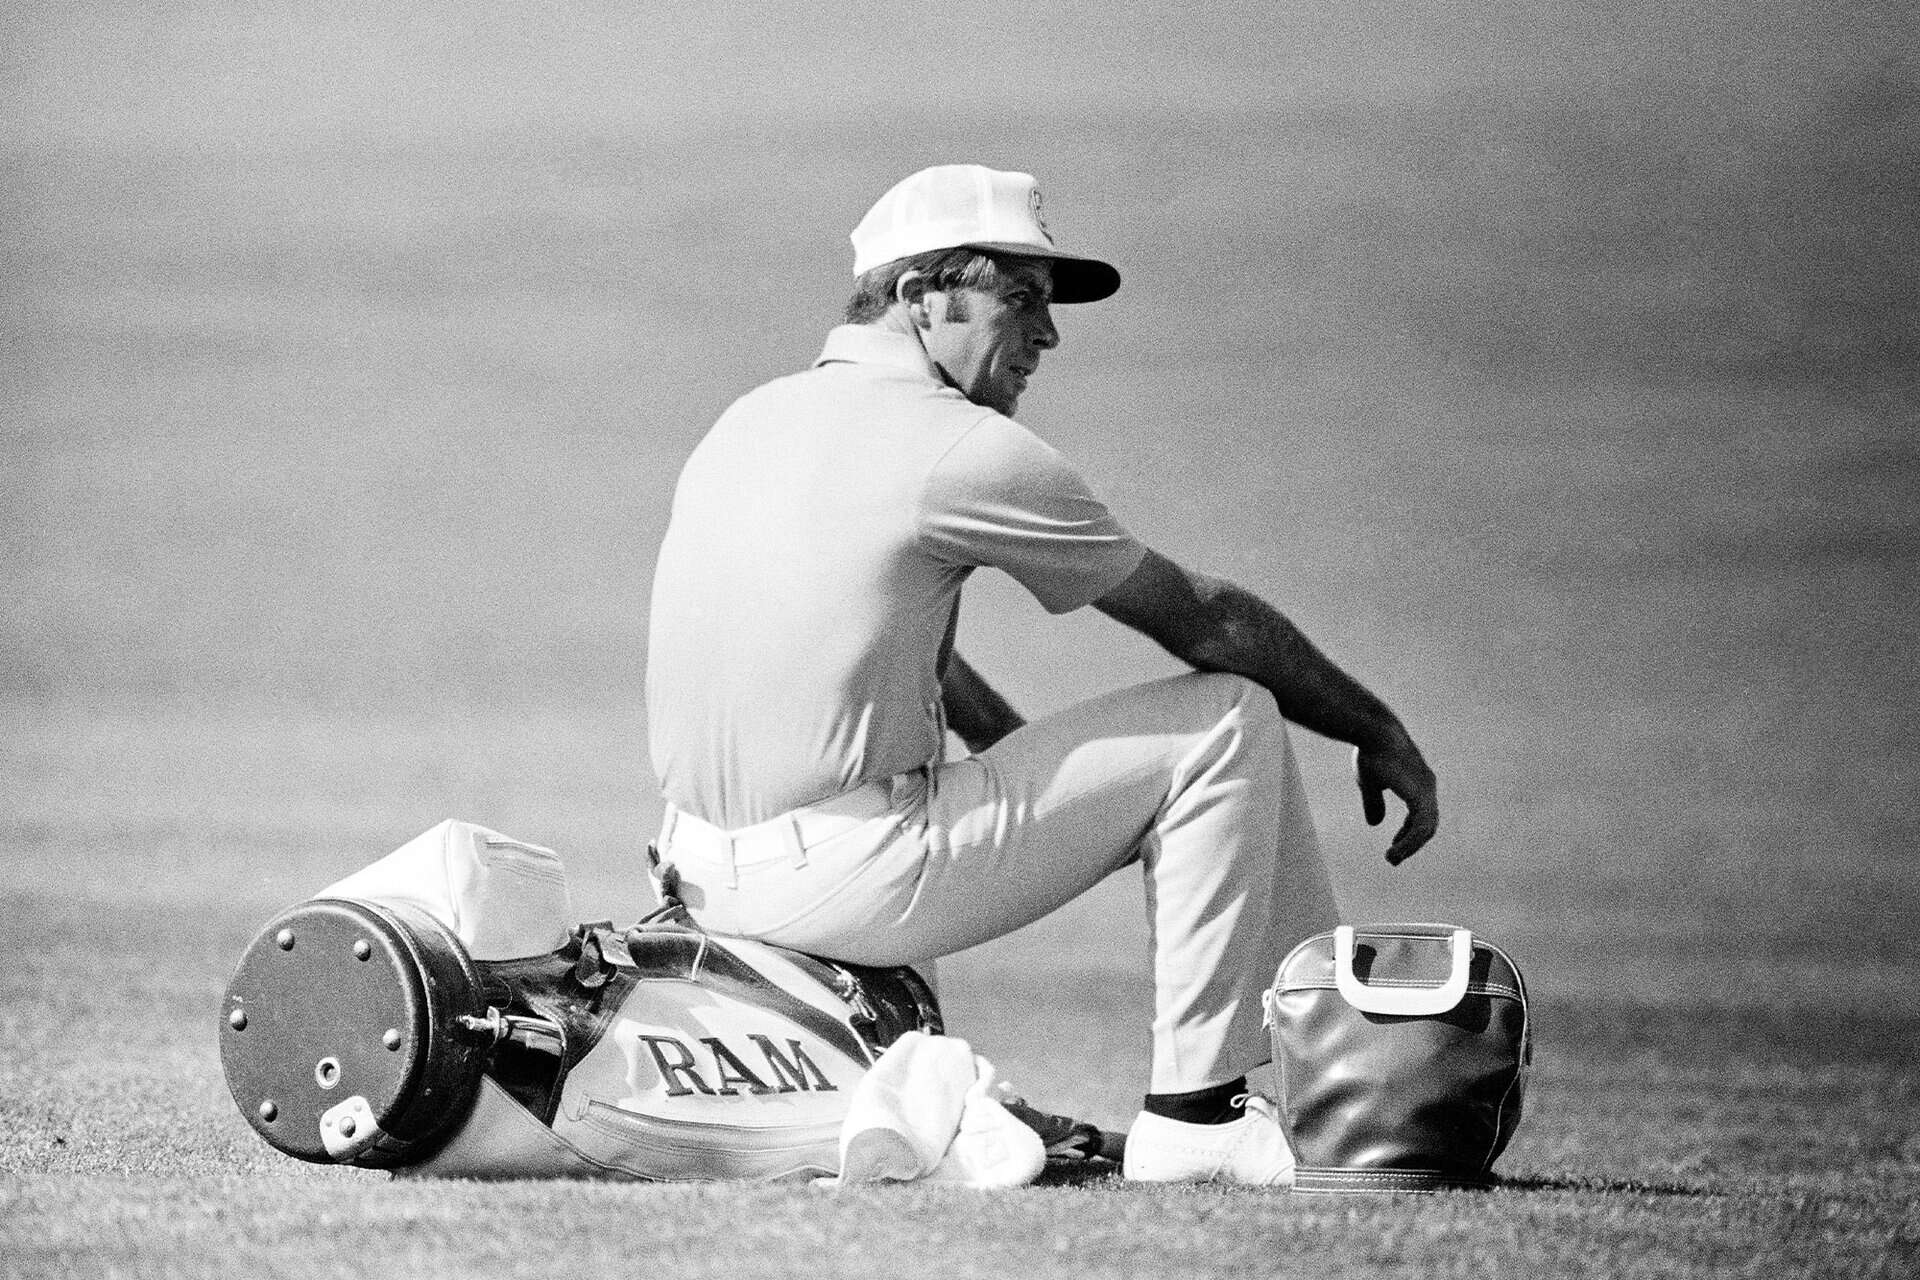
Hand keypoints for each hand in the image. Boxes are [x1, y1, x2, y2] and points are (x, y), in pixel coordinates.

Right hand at [1353, 731, 1437, 865]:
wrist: (1372, 731)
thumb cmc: (1370, 750)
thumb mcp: (1370, 782)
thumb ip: (1375, 802)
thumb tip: (1375, 824)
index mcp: (1418, 783)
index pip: (1422, 815)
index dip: (1409, 832)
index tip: (1395, 844)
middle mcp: (1427, 786)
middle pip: (1427, 824)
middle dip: (1411, 843)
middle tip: (1393, 858)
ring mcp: (1426, 791)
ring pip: (1425, 829)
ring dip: (1409, 847)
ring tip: (1392, 859)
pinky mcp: (1419, 795)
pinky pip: (1420, 827)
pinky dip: (1408, 842)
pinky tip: (1394, 851)